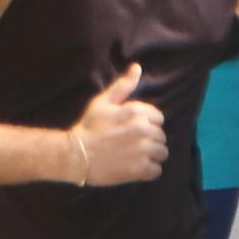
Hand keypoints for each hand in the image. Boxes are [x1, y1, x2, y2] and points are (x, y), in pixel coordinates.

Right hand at [67, 64, 166, 185]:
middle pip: (161, 136)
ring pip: (162, 153)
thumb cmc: (88, 127)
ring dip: (151, 156)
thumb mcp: (103, 102)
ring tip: (135, 157)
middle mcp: (144, 130)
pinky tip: (135, 168)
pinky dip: (148, 171)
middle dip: (150, 140)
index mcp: (137, 112)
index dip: (148, 124)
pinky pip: (156, 171)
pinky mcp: (140, 170)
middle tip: (132, 145)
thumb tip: (137, 68)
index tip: (134, 130)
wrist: (76, 154)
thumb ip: (123, 86)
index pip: (158, 118)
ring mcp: (144, 151)